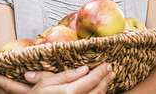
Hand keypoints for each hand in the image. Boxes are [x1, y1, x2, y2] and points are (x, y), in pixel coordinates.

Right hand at [0, 63, 115, 93]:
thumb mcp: (45, 82)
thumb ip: (65, 76)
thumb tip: (83, 69)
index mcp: (68, 93)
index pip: (91, 80)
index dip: (100, 72)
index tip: (107, 65)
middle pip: (97, 90)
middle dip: (106, 79)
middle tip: (111, 70)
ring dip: (105, 87)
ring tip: (109, 78)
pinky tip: (100, 91)